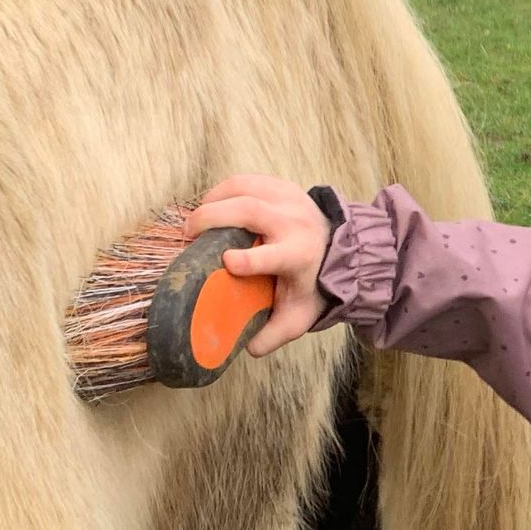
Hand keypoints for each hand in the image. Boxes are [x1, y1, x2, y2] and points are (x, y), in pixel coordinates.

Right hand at [187, 176, 331, 356]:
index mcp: (299, 256)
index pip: (274, 256)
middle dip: (214, 217)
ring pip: (245, 189)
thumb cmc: (310, 285)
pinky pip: (246, 180)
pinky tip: (210, 205)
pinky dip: (223, 190)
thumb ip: (272, 336)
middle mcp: (296, 223)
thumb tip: (246, 349)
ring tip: (195, 220)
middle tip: (188, 232)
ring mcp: (289, 199)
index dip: (250, 259)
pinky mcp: (281, 186)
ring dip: (214, 201)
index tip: (227, 262)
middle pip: (252, 211)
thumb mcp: (297, 317)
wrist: (342, 250)